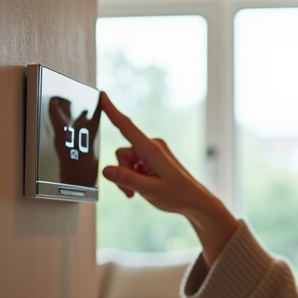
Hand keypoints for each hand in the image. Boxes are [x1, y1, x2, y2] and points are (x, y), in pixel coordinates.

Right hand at [100, 92, 237, 261]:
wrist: (194, 201)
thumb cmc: (178, 195)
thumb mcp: (149, 190)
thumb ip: (125, 179)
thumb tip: (106, 170)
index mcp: (151, 149)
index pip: (126, 126)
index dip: (112, 111)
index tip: (103, 96)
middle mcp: (152, 146)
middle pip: (122, 154)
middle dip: (123, 172)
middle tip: (132, 190)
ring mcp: (152, 151)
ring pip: (126, 160)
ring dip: (128, 177)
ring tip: (139, 191)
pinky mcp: (152, 157)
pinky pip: (133, 164)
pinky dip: (134, 176)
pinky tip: (142, 187)